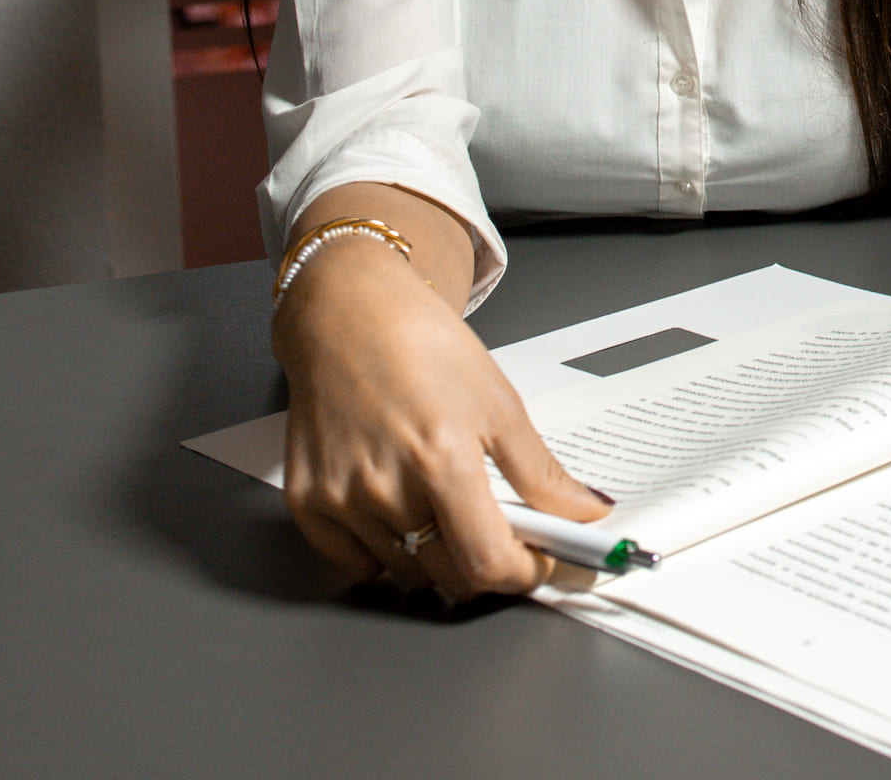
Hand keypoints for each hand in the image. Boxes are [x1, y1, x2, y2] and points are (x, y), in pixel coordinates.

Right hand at [272, 237, 609, 602]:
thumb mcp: (498, 401)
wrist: (350, 315)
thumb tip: (583, 512)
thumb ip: (540, 471)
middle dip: (485, 565)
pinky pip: (354, 562)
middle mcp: (386, 487)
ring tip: (445, 508)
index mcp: (441, 459)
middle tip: (498, 531)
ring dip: (436, 557)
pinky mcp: (306, 502)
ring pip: (403, 572)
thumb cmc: (422, 345)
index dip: (523, 574)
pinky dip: (383, 552)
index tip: (538, 564)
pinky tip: (400, 512)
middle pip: (447, 576)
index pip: (487, 561)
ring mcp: (341, 499)